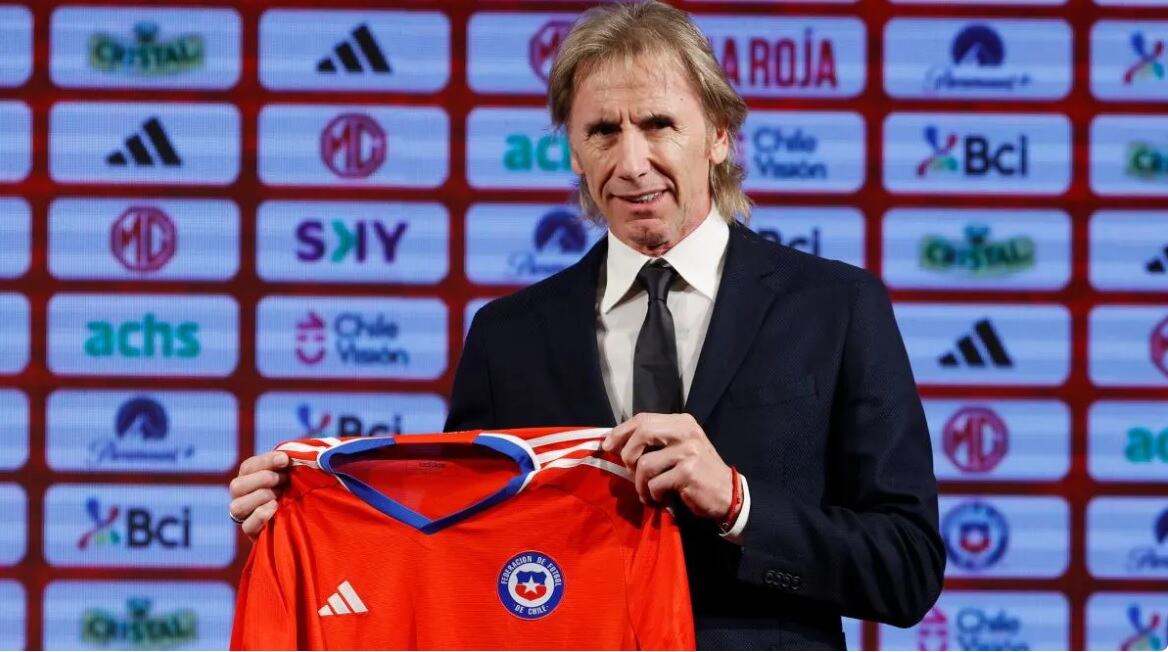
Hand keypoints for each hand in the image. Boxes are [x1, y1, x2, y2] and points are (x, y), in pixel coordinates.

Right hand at [228, 450, 289, 541]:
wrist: (304, 523)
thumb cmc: (298, 491)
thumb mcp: (294, 475)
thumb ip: (290, 464)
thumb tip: (294, 454)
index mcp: (249, 479)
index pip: (248, 467)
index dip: (265, 461)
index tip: (285, 459)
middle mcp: (242, 497)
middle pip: (236, 486)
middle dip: (262, 479)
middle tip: (283, 479)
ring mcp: (245, 517)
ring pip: (237, 506)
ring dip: (261, 497)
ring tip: (279, 495)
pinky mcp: (253, 534)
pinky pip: (247, 526)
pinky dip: (260, 515)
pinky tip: (274, 507)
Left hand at [601, 413, 732, 520]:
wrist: (728, 494)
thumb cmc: (698, 472)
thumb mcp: (679, 449)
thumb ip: (653, 443)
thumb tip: (614, 443)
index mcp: (682, 422)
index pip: (643, 419)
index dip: (621, 431)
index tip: (607, 445)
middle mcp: (686, 432)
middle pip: (642, 433)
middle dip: (628, 455)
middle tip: (629, 472)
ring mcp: (688, 452)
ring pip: (644, 464)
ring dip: (639, 484)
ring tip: (647, 493)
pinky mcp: (688, 473)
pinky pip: (655, 484)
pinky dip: (652, 495)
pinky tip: (659, 499)